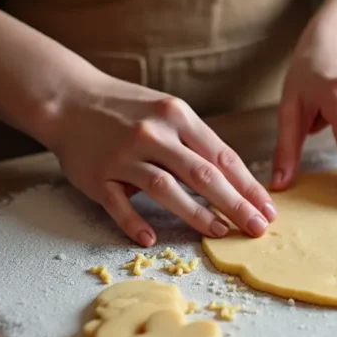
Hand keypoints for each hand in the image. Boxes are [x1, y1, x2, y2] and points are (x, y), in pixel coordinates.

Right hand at [45, 75, 275, 246]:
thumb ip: (197, 142)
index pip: (222, 157)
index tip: (268, 209)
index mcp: (178, 116)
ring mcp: (124, 155)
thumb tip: (237, 180)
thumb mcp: (167, 112)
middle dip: (235, 205)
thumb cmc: (128, 109)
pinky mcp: (97, 175)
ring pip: (166, 189)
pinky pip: (118, 204)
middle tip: (257, 228)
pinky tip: (151, 238)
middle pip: (203, 175)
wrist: (68, 98)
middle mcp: (154, 134)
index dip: (248, 186)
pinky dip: (134, 222)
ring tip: (220, 232)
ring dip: (196, 214)